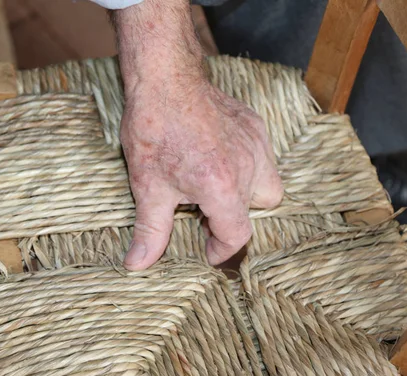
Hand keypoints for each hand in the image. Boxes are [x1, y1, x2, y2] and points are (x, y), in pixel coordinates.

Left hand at [114, 0, 282, 269]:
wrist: (164, 80)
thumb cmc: (154, 131)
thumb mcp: (148, 187)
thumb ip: (150, 231)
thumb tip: (138, 264)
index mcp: (222, 187)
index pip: (238, 235)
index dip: (222, 249)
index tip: (207, 251)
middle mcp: (247, 167)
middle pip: (260, 211)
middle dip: (236, 218)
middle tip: (207, 214)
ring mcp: (256, 144)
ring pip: (269, 184)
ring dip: (246, 194)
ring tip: (215, 187)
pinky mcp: (255, 126)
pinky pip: (263, 157)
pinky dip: (247, 167)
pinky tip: (219, 160)